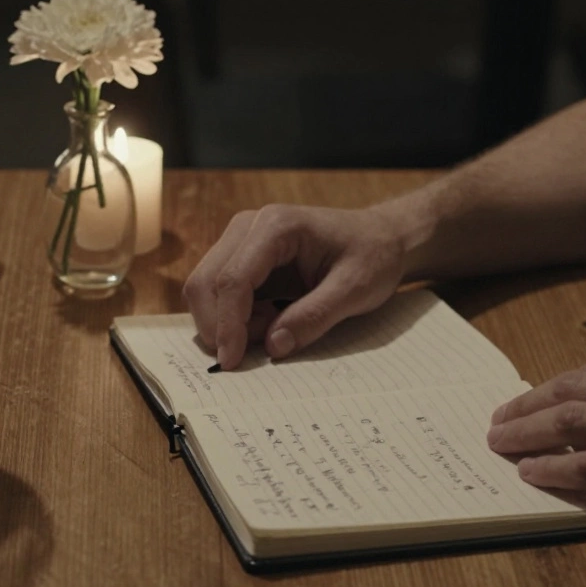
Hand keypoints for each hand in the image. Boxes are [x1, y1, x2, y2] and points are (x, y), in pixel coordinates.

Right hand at [183, 204, 407, 368]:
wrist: (380, 238)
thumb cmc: (373, 256)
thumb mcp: (355, 290)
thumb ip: (314, 317)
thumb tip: (273, 346)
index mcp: (276, 226)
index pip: (233, 278)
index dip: (228, 324)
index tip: (232, 361)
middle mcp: (248, 226)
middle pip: (205, 281)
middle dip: (219, 325)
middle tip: (253, 350)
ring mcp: (240, 240)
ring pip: (205, 288)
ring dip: (225, 321)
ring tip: (270, 329)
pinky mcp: (241, 257)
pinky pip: (218, 293)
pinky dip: (233, 317)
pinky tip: (269, 320)